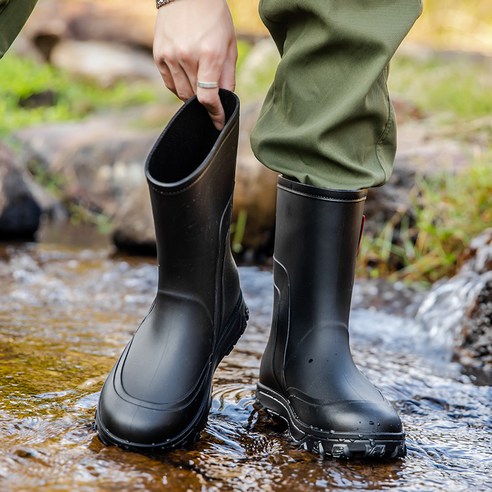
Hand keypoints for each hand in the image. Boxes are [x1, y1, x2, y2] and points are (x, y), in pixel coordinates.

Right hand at [153, 0, 236, 129]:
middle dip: (205, 101)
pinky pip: (170, 83)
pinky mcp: (159, 55)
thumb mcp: (229, 44)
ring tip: (199, 82)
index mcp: (208, 54)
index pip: (208, 97)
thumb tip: (226, 100)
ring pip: (181, 93)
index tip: (219, 122)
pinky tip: (187, 76)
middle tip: (212, 97)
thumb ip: (227, 75)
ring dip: (192, 95)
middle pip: (195, 96)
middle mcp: (187, 57)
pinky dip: (179, 86)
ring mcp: (170, 56)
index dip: (215, 113)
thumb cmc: (213, 17)